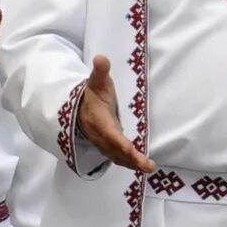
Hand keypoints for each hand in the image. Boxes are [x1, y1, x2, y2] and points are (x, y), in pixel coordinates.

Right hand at [75, 56, 157, 174]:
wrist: (77, 107)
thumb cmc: (92, 94)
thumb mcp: (95, 82)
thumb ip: (100, 72)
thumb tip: (101, 58)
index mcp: (98, 121)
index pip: (111, 135)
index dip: (122, 145)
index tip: (134, 152)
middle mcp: (99, 135)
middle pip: (115, 151)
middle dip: (131, 160)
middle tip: (149, 166)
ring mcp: (102, 143)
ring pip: (116, 157)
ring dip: (131, 164)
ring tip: (148, 168)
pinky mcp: (106, 147)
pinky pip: (117, 157)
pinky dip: (128, 163)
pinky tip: (140, 166)